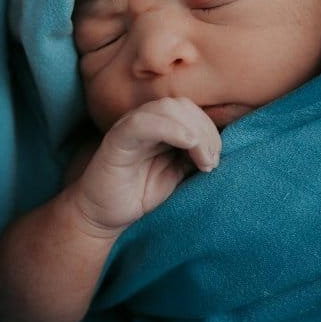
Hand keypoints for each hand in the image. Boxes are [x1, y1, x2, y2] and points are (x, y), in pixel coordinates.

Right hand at [66, 97, 220, 235]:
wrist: (102, 215)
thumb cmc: (138, 193)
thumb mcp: (176, 172)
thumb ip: (192, 154)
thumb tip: (218, 145)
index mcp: (157, 124)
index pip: (188, 109)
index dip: (209, 129)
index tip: (215, 159)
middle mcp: (142, 120)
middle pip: (181, 106)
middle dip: (206, 131)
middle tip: (210, 162)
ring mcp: (127, 127)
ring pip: (166, 108)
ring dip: (195, 132)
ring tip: (203, 161)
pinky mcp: (116, 140)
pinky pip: (141, 123)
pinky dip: (170, 129)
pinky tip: (188, 145)